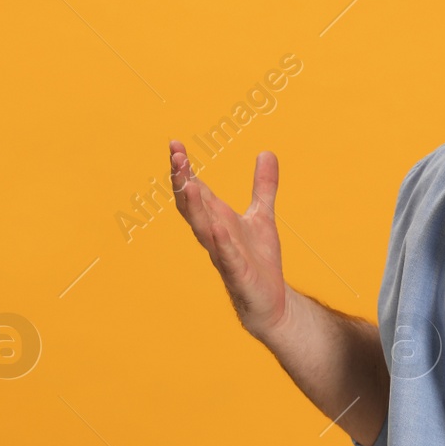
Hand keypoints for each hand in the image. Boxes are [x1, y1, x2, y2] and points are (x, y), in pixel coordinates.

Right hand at [170, 140, 289, 338]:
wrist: (270, 300)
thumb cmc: (258, 259)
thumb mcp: (262, 215)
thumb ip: (264, 185)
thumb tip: (266, 152)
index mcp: (217, 219)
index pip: (195, 191)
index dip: (185, 169)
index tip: (175, 145)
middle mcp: (214, 234)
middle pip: (192, 205)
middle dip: (183, 182)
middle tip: (176, 157)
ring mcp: (223, 254)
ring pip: (203, 229)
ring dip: (195, 207)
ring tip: (190, 184)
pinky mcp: (238, 273)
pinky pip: (226, 256)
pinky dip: (222, 241)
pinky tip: (219, 227)